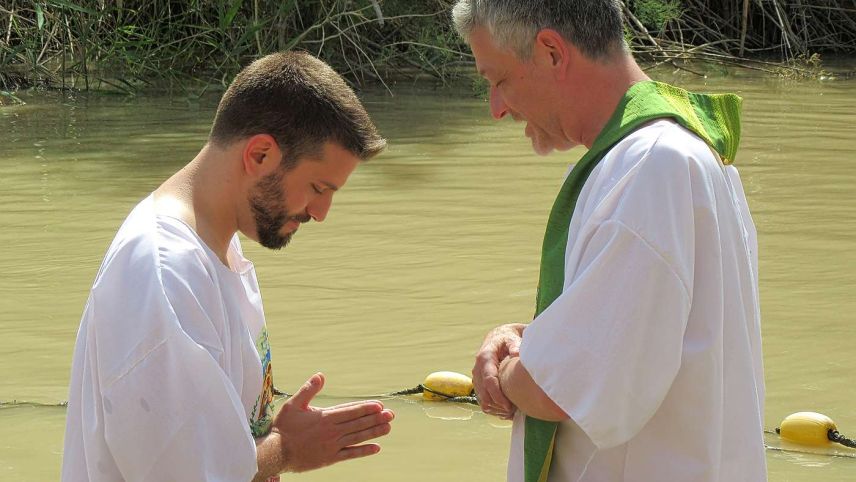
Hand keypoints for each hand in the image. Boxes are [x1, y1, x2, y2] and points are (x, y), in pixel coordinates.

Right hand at [271, 373, 393, 472]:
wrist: (276, 453)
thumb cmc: (284, 428)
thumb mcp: (293, 405)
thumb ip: (308, 390)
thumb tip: (321, 375)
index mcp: (325, 417)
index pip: (350, 411)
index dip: (366, 408)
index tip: (380, 405)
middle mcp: (332, 432)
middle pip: (358, 423)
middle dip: (376, 418)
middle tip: (391, 414)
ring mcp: (332, 446)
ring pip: (357, 437)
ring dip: (374, 432)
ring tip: (388, 427)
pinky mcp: (330, 459)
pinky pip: (350, 454)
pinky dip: (364, 451)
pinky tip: (376, 448)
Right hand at [472, 323, 524, 419]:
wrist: (498, 338)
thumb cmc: (508, 339)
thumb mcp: (512, 339)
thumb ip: (514, 345)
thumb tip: (516, 354)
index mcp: (484, 358)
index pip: (488, 381)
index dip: (497, 395)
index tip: (509, 406)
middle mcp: (477, 369)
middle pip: (483, 394)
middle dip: (497, 405)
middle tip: (513, 411)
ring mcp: (477, 377)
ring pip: (482, 399)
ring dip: (495, 408)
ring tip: (511, 411)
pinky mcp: (479, 384)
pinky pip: (482, 401)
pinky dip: (493, 408)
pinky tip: (506, 410)